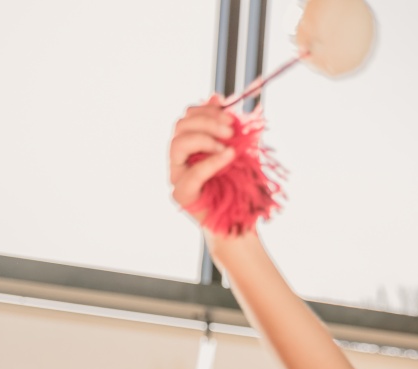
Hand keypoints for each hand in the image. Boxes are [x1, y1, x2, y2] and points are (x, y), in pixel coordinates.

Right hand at [168, 95, 237, 224]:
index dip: (206, 111)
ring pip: (178, 144)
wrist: (240, 223)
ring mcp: (177, 176)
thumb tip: (216, 96)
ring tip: (229, 148)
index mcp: (190, 146)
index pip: (187, 118)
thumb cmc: (238, 188)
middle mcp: (179, 158)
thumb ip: (225, 127)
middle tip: (230, 130)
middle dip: (206, 122)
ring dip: (205, 139)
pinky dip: (211, 162)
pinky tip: (228, 156)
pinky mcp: (182, 194)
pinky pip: (191, 173)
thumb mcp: (237, 151)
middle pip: (180, 126)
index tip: (230, 116)